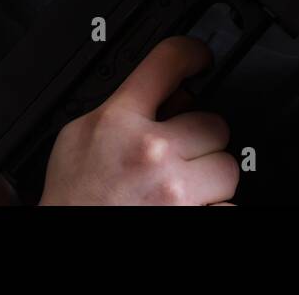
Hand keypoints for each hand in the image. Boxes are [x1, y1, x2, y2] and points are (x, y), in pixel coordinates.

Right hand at [38, 36, 238, 204]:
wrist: (70, 245)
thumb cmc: (73, 201)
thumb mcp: (78, 137)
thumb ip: (121, 109)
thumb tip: (170, 95)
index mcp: (119, 122)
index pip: (167, 61)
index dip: (191, 53)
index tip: (199, 58)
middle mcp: (152, 153)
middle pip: (214, 124)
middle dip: (200, 140)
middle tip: (178, 155)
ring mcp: (176, 192)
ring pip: (227, 168)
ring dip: (209, 178)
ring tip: (179, 188)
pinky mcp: (195, 219)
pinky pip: (228, 207)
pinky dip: (212, 209)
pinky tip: (184, 208)